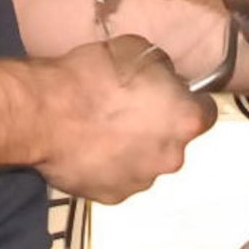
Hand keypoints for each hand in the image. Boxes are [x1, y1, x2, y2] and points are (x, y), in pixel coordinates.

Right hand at [33, 35, 216, 201]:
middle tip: (127, 110)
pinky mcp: (112, 197)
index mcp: (186, 120)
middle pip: (173, 141)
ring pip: (145, 162)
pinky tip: (89, 148)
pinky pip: (118, 179)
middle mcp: (171, 157)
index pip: (204, 112)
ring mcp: (141, 181)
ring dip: (132, 149)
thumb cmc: (91, 77)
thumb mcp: (137, 51)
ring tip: (102, 129)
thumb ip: (161, 70)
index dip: (186, 101)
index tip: (169, 96)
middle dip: (156, 127)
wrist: (44, 113)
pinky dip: (108, 167)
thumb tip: (164, 78)